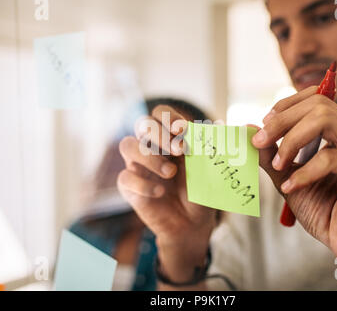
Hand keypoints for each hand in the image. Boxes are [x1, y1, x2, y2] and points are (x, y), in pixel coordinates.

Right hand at [117, 105, 216, 282]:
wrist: (193, 223)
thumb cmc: (200, 190)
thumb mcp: (207, 168)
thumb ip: (205, 148)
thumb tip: (211, 126)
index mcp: (170, 137)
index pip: (160, 113)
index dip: (168, 117)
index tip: (183, 129)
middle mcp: (151, 147)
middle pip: (142, 124)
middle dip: (160, 134)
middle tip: (181, 150)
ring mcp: (138, 166)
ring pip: (127, 145)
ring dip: (150, 157)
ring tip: (171, 172)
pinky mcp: (129, 187)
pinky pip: (125, 178)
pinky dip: (143, 184)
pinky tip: (160, 192)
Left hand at [252, 86, 336, 289]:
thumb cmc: (325, 212)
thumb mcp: (289, 177)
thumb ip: (272, 153)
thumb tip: (249, 128)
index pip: (317, 98)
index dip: (286, 107)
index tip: (263, 127)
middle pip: (318, 104)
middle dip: (281, 121)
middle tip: (259, 141)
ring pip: (325, 119)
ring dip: (291, 141)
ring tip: (279, 166)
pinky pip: (329, 157)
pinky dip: (304, 172)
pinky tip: (293, 187)